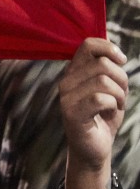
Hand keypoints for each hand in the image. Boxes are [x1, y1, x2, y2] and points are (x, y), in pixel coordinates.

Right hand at [58, 37, 127, 188]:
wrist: (94, 148)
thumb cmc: (103, 117)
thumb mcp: (109, 87)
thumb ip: (107, 66)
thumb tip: (111, 40)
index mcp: (74, 71)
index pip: (88, 45)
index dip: (109, 48)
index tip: (122, 60)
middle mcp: (66, 80)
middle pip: (102, 64)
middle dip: (121, 79)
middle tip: (120, 95)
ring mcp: (66, 96)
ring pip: (103, 81)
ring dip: (119, 95)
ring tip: (115, 105)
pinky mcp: (71, 112)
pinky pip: (100, 99)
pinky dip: (112, 106)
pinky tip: (109, 113)